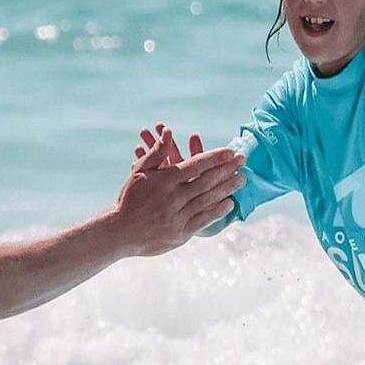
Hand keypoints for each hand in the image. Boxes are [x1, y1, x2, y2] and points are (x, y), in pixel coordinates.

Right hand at [112, 123, 242, 256]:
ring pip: (209, 199)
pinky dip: (218, 211)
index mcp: (166, 179)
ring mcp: (178, 215)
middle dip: (228, 169)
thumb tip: (168, 132)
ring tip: (242, 179)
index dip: (216, 157)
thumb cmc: (130, 198)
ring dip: (228, 188)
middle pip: (207, 180)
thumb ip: (157, 152)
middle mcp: (174, 196)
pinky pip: (204, 219)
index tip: (232, 152)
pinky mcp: (181, 232)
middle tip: (244, 161)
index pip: (197, 164)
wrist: (120, 231)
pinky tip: (230, 203)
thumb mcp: (140, 172)